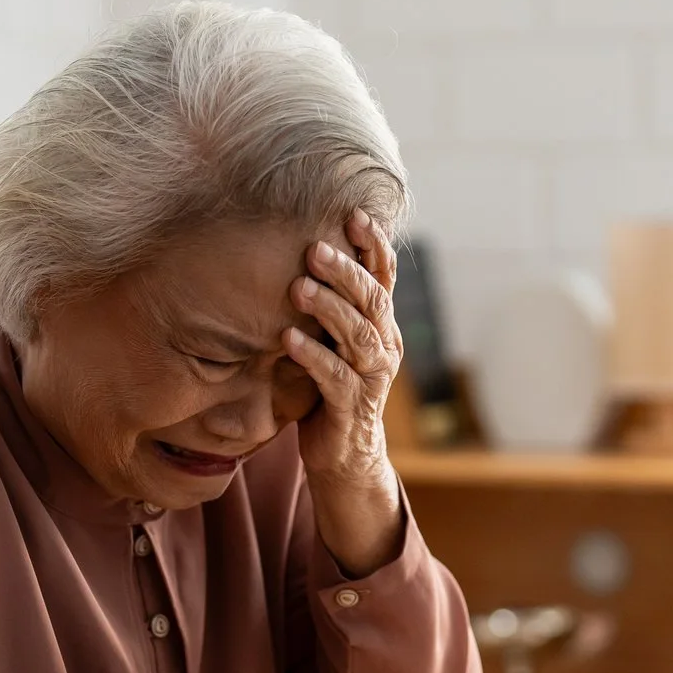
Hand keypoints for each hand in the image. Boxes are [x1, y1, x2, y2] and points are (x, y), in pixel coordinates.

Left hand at [286, 209, 405, 575]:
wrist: (344, 457)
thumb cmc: (332, 389)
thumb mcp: (334, 341)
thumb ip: (330, 306)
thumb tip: (301, 252)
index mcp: (381, 326)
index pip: (385, 277)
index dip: (373, 246)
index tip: (353, 215)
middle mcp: (384, 347)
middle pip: (373, 300)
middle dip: (346, 272)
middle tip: (314, 249)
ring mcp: (371, 379)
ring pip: (358, 336)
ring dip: (329, 309)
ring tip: (299, 288)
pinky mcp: (351, 408)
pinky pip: (334, 378)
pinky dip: (312, 357)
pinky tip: (288, 339)